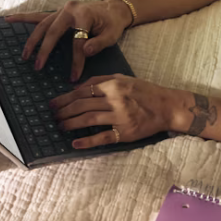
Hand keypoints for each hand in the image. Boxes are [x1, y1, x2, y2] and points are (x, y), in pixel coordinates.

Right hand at [7, 0, 131, 80]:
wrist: (113, 9)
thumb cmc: (112, 23)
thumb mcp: (112, 35)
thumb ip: (100, 44)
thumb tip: (85, 51)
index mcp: (84, 15)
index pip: (77, 41)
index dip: (76, 61)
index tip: (74, 77)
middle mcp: (69, 10)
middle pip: (53, 32)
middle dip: (45, 50)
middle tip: (38, 66)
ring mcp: (61, 10)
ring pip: (42, 25)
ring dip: (32, 41)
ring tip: (25, 56)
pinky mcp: (56, 13)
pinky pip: (37, 16)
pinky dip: (22, 18)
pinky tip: (8, 19)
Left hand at [50, 74, 181, 148]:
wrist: (167, 107)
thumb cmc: (145, 91)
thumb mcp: (124, 78)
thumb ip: (102, 79)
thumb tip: (79, 86)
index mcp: (113, 85)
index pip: (83, 91)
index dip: (65, 97)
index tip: (54, 103)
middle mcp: (115, 99)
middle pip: (82, 105)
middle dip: (64, 110)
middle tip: (53, 115)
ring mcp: (120, 117)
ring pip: (88, 119)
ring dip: (70, 123)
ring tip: (60, 126)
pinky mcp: (125, 132)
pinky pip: (103, 137)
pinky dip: (88, 140)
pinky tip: (75, 143)